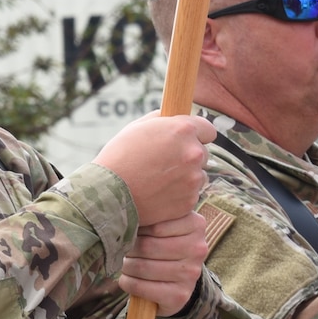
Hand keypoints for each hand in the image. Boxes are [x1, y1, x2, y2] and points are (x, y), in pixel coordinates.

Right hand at [94, 113, 217, 225]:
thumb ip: (162, 120)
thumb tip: (174, 117)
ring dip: (184, 177)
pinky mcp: (189, 201)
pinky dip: (178, 195)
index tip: (188, 141)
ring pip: (197, 176)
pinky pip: (190, 195)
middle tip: (164, 163)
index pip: (209, 129)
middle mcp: (194, 153)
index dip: (197, 134)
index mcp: (184, 130)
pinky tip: (158, 193)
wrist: (108, 193)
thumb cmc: (119, 156)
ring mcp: (193, 179)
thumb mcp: (138, 126)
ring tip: (158, 180)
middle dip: (188, 157)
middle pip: (203, 154)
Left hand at [120, 212, 208, 312]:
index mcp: (196, 224)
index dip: (137, 229)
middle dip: (129, 249)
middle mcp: (198, 248)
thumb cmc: (164, 247)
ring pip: (143, 267)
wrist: (176, 282)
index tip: (132, 232)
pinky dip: (127, 283)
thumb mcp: (164, 226)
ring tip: (126, 264)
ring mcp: (191, 274)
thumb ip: (152, 215)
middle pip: (148, 246)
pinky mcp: (180, 295)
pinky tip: (127, 280)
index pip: (155, 224)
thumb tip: (122, 215)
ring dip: (127, 266)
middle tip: (124, 250)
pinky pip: (142, 287)